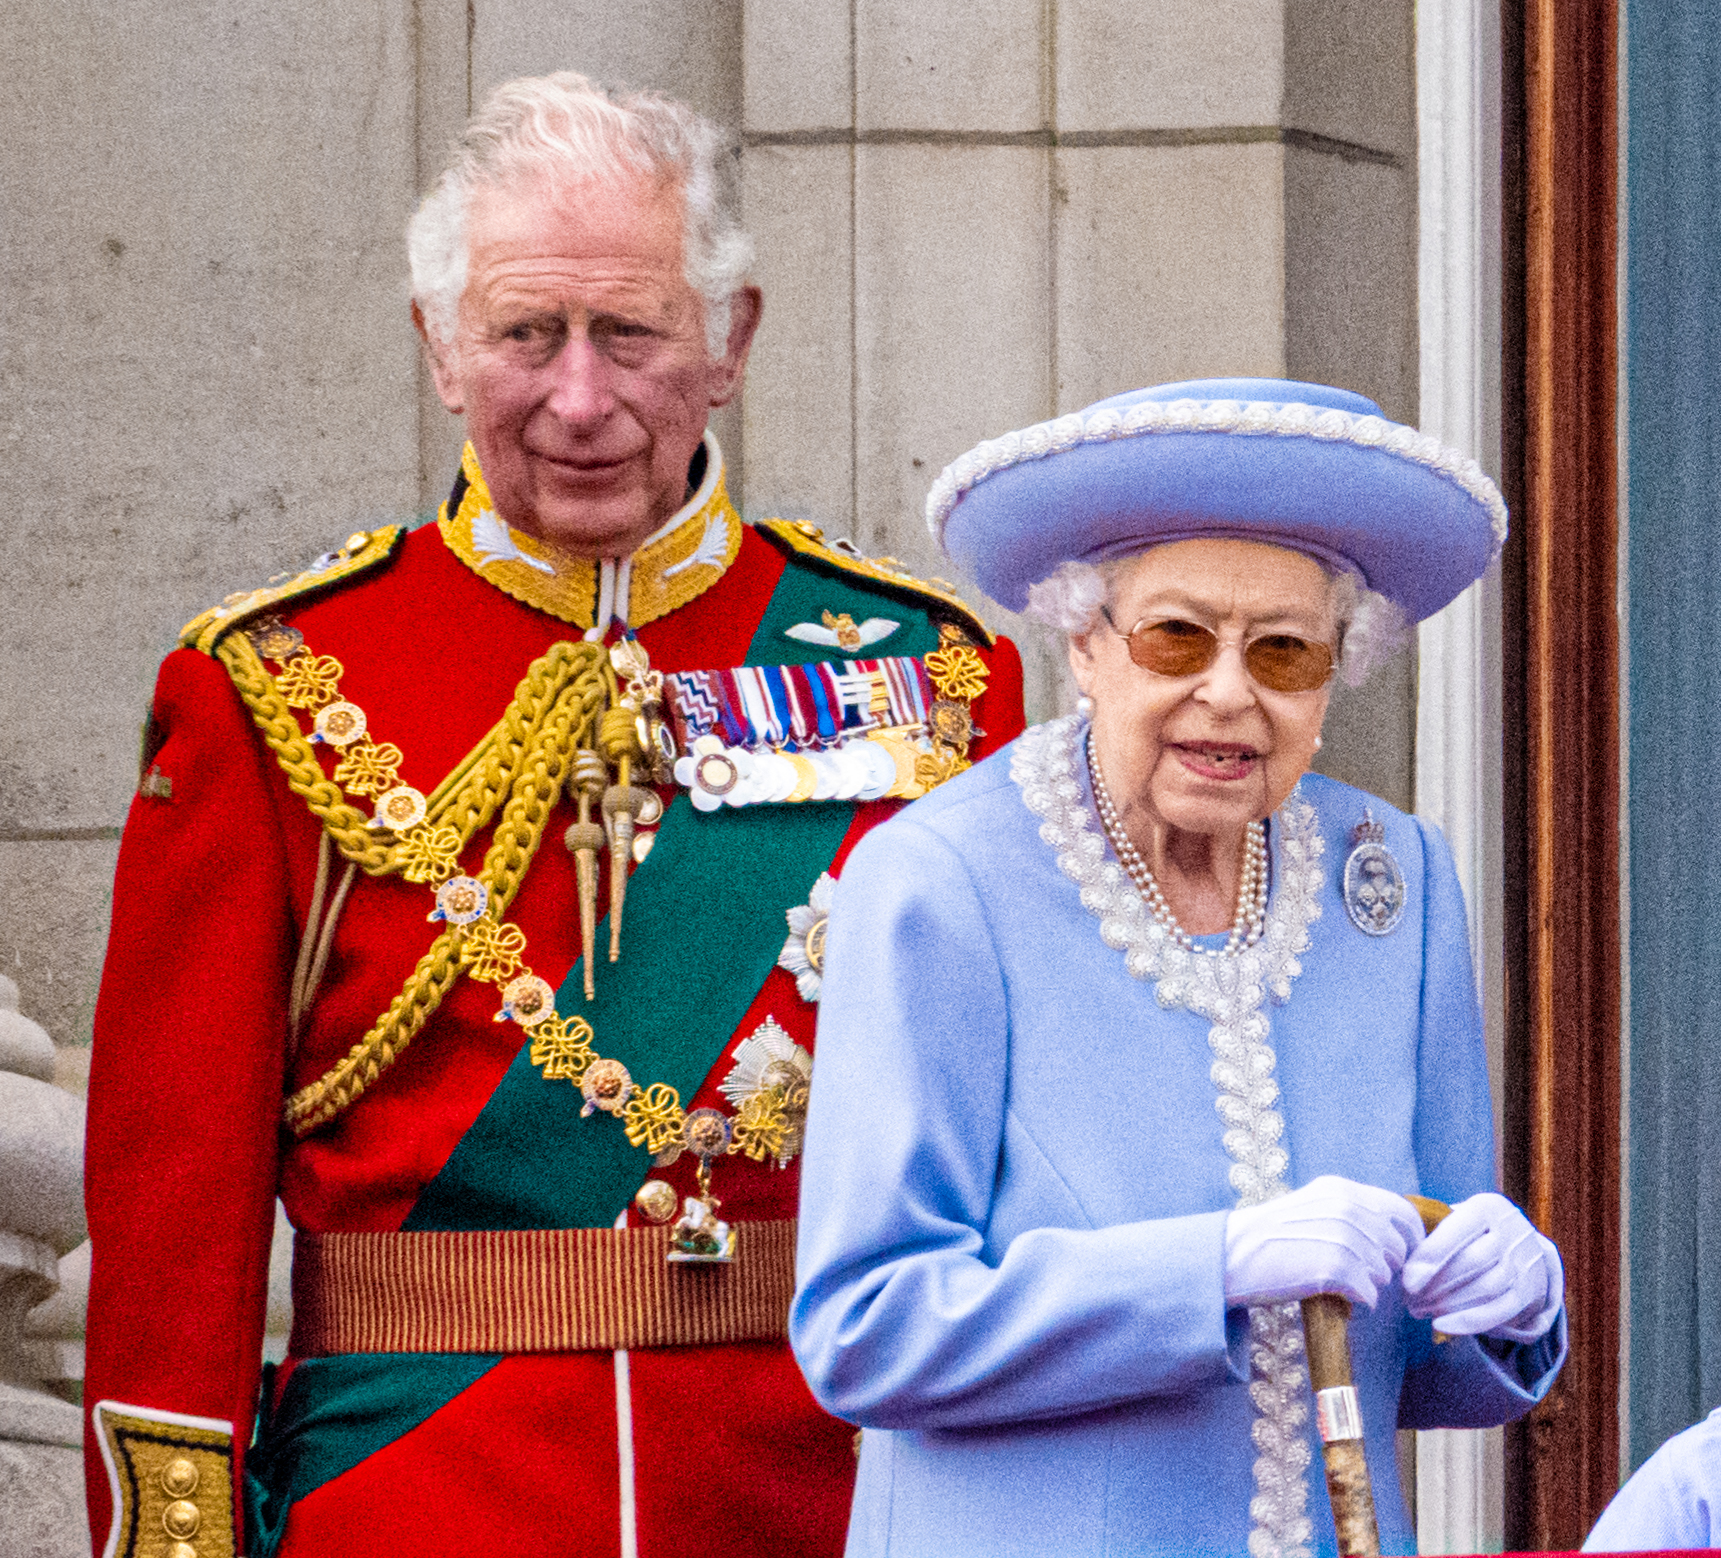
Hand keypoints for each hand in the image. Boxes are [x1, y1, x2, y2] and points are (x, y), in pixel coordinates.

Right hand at [1224, 1176, 1423, 1309]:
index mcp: (1341, 1189)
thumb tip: (1388, 1232)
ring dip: (1367, 1284)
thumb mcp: (1311, 1206)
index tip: (1403, 1256)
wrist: (1232, 1254)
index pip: (1402, 1211)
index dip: (1411, 1238)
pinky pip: (1369, 1295)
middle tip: (1356, 1274)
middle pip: (1397, 1247)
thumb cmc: (1269, 1235)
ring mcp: (1343, 1237)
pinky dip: (1356, 1301)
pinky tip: (1333, 1294)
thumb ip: (1348, 1211)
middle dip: (1385, 1266)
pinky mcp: (1336, 1268)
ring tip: (1335, 1281)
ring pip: (1384, 1273)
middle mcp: (1347, 1208)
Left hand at [1400, 1192, 1562, 1342]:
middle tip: (1409, 1301)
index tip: (1407, 1282)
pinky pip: (1500, 1311)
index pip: (1457, 1230)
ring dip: (1449, 1305)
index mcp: (1488, 1207)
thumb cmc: (1470, 1233)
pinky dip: (1470, 1322)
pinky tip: (1442, 1326)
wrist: (1523, 1246)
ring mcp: (1526, 1262)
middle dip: (1436, 1286)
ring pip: (1487, 1288)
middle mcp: (1513, 1231)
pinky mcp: (1532, 1292)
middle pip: (1472, 1262)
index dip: (1431, 1257)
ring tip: (1420, 1311)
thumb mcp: (1455, 1220)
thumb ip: (1430, 1231)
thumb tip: (1398, 1258)